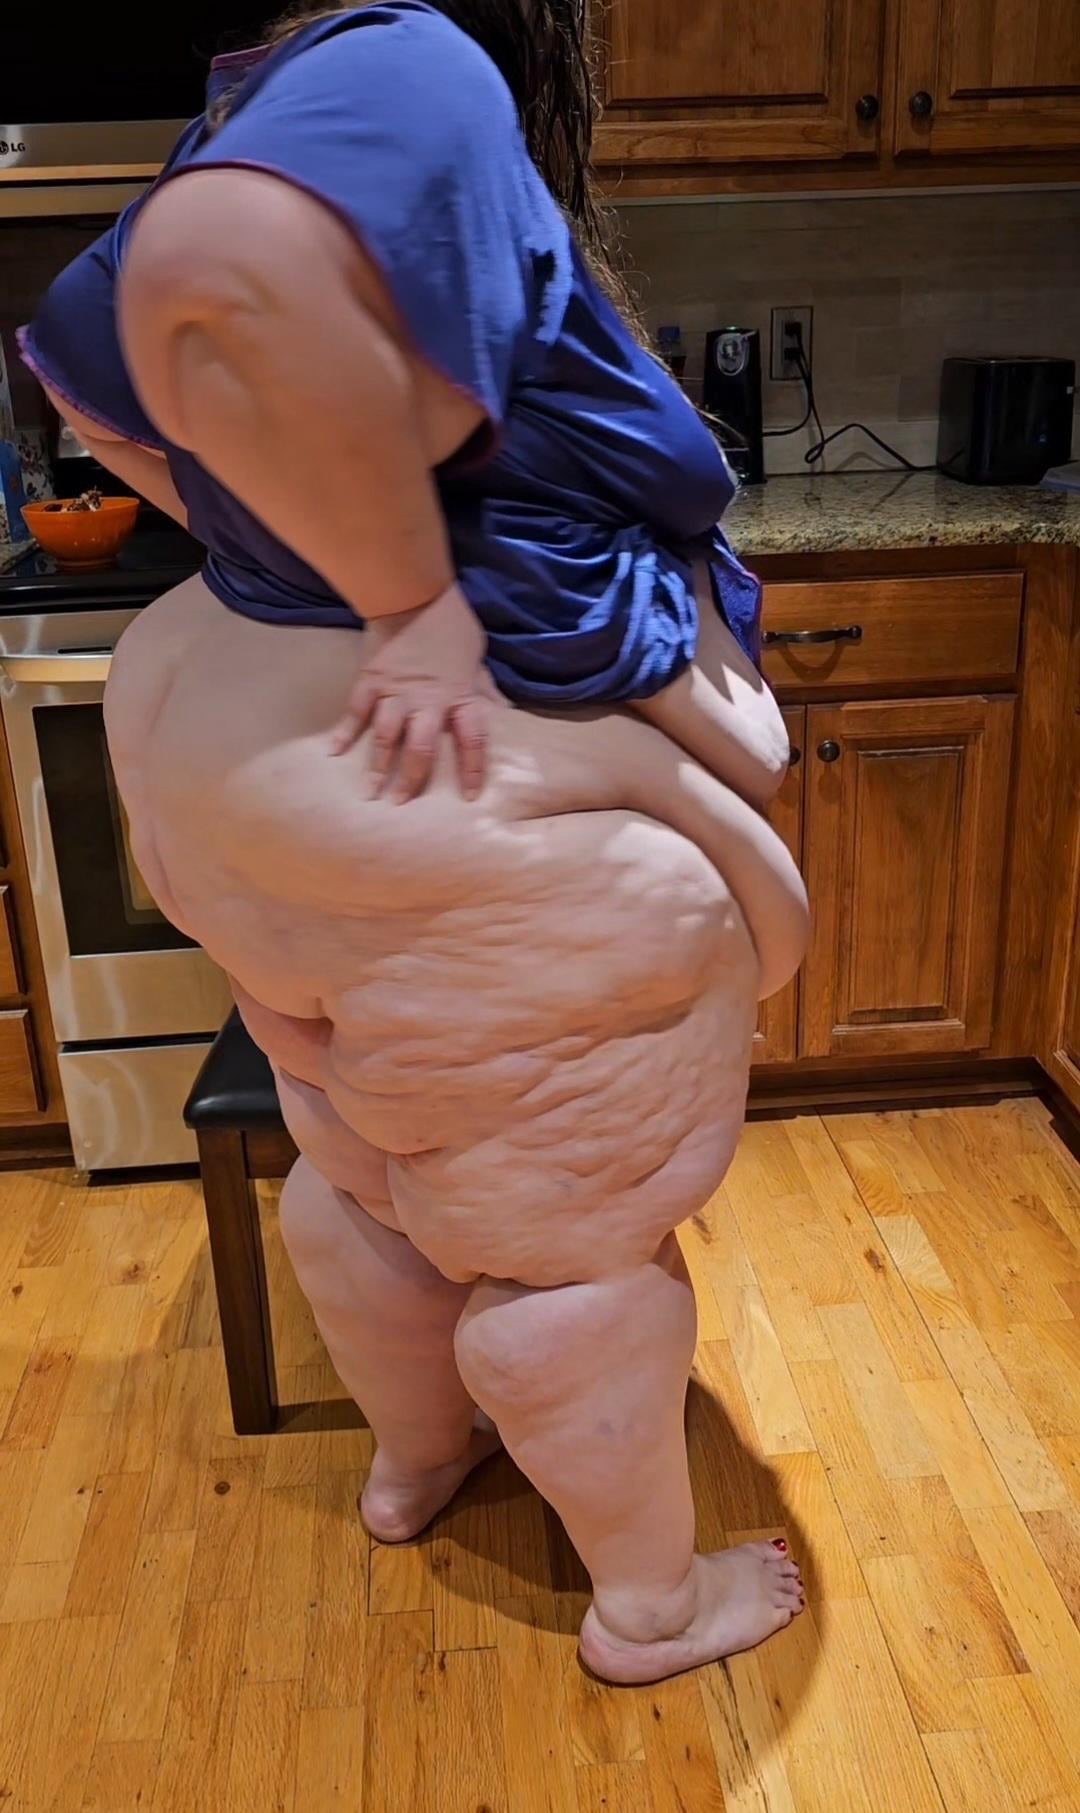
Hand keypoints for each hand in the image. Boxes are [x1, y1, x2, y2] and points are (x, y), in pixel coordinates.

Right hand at [331, 583, 489, 800]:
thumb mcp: (476, 657)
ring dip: (376, 766)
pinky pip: (355, 712)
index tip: (469, 797)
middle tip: (401, 803)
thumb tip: (505, 710)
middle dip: (411, 779)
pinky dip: (344, 732)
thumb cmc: (451, 625)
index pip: (472, 739)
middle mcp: (427, 702)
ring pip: (386, 737)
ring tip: (369, 793)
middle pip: (421, 748)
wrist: (413, 595)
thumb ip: (484, 689)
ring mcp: (395, 693)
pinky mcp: (370, 681)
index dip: (472, 769)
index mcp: (459, 697)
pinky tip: (334, 752)